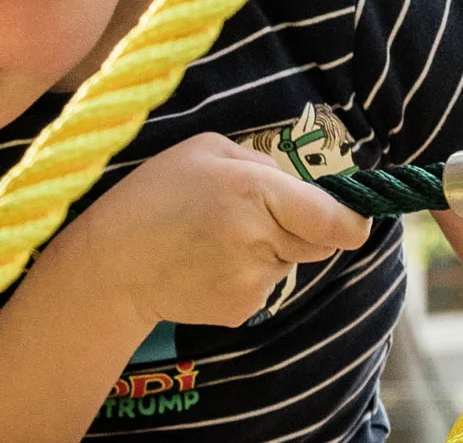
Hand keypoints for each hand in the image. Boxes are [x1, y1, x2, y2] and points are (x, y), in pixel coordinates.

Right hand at [63, 133, 370, 327]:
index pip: (335, 220)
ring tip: (214, 241)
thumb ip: (263, 165)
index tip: (353, 220)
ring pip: (288, 263)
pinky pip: (263, 286)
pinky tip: (206, 266)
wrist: (109, 266)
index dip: (352, 221)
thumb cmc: (152, 197)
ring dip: (267, 251)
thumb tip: (305, 186)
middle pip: (318, 242)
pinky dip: (244, 276)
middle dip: (299, 228)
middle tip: (251, 216)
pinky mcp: (241, 310)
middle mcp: (259, 239)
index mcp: (254, 190)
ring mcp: (252, 280)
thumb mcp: (205, 151)